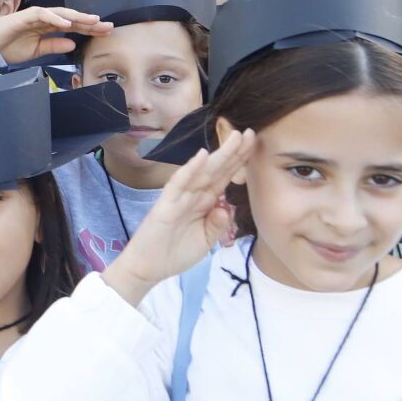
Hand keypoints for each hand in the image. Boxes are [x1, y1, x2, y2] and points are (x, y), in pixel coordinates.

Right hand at [0, 6, 112, 63]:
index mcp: (48, 28)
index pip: (73, 26)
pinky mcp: (26, 15)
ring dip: (77, 17)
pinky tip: (68, 24)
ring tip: (92, 21)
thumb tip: (73, 45)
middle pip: (72, 18)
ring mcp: (36, 16)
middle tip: (108, 26)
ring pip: (61, 13)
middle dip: (90, 22)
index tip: (106, 32)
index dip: (89, 29)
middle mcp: (45, 19)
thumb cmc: (10, 47)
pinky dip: (56, 18)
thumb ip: (54, 46)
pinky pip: (43, 15)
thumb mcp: (37, 51)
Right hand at [102, 129, 254, 305]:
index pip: (224, 177)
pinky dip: (190, 169)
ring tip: (234, 137)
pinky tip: (202, 156)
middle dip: (234, 152)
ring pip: (202, 172)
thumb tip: (226, 207)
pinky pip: (179, 184)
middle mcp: (194, 195)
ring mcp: (180, 197)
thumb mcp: (206, 241)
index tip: (253, 144)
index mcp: (204, 202)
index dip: (239, 161)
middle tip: (251, 132)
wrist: (148, 268)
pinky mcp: (166, 205)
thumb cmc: (175, 253)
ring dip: (219, 155)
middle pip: (217, 170)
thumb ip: (218, 224)